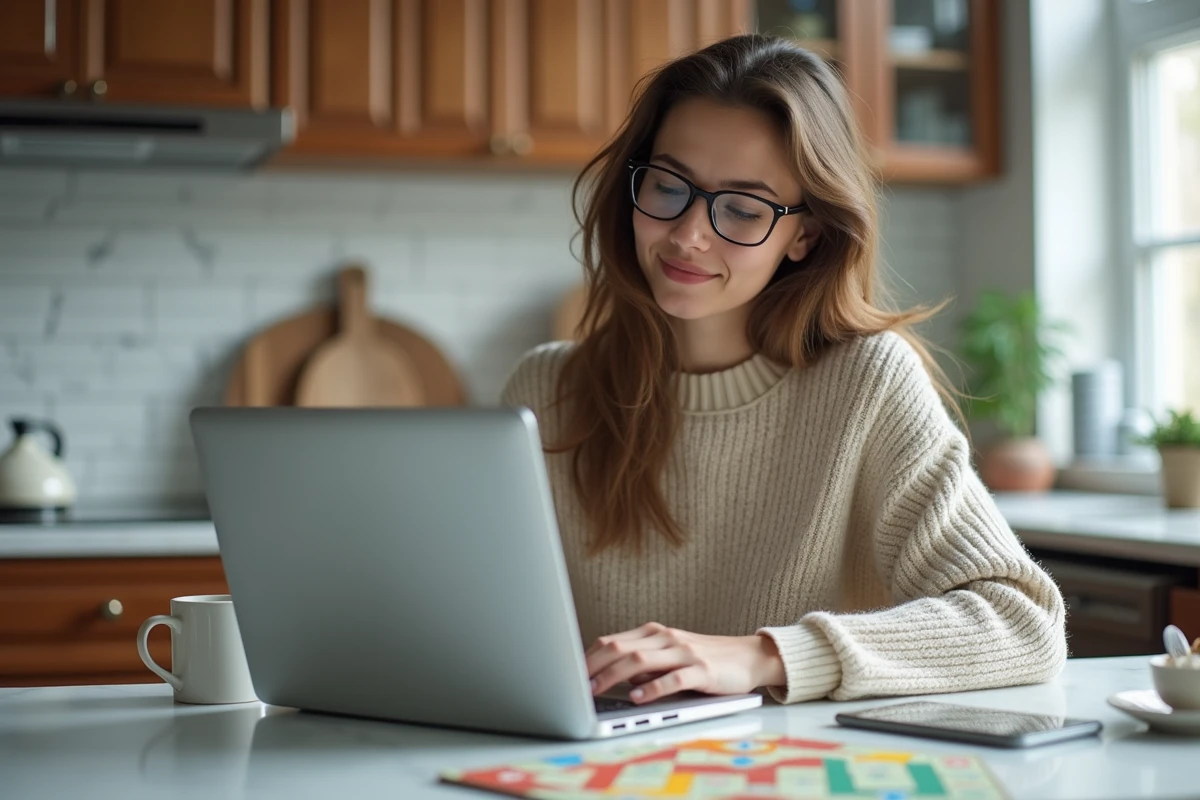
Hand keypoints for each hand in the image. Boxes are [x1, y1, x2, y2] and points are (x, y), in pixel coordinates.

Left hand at [585, 622, 784, 704]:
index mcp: (654, 633)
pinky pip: (672, 677)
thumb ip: (643, 664)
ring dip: (614, 675)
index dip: (588, 656)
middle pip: (620, 647)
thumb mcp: (669, 657)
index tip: (570, 673)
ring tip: (597, 690)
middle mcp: (665, 638)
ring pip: (640, 659)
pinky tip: (637, 697)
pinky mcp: (702, 670)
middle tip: (576, 684)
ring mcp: (683, 652)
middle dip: (593, 665)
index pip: (612, 640)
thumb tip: (611, 678)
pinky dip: (651, 688)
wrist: (748, 657)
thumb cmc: (705, 660)